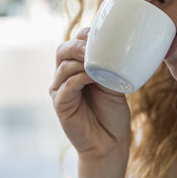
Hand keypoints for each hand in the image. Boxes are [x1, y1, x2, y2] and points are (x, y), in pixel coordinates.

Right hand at [49, 27, 130, 161]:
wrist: (110, 143)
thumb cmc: (112, 114)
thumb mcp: (114, 83)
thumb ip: (111, 65)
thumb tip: (116, 45)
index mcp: (76, 69)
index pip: (73, 44)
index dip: (84, 35)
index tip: (101, 34)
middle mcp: (64, 77)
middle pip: (62, 50)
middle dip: (78, 45)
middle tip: (95, 48)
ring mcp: (60, 91)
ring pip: (64, 66)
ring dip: (81, 62)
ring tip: (98, 64)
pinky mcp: (60, 105)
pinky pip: (66, 86)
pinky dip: (79, 79)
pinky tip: (93, 78)